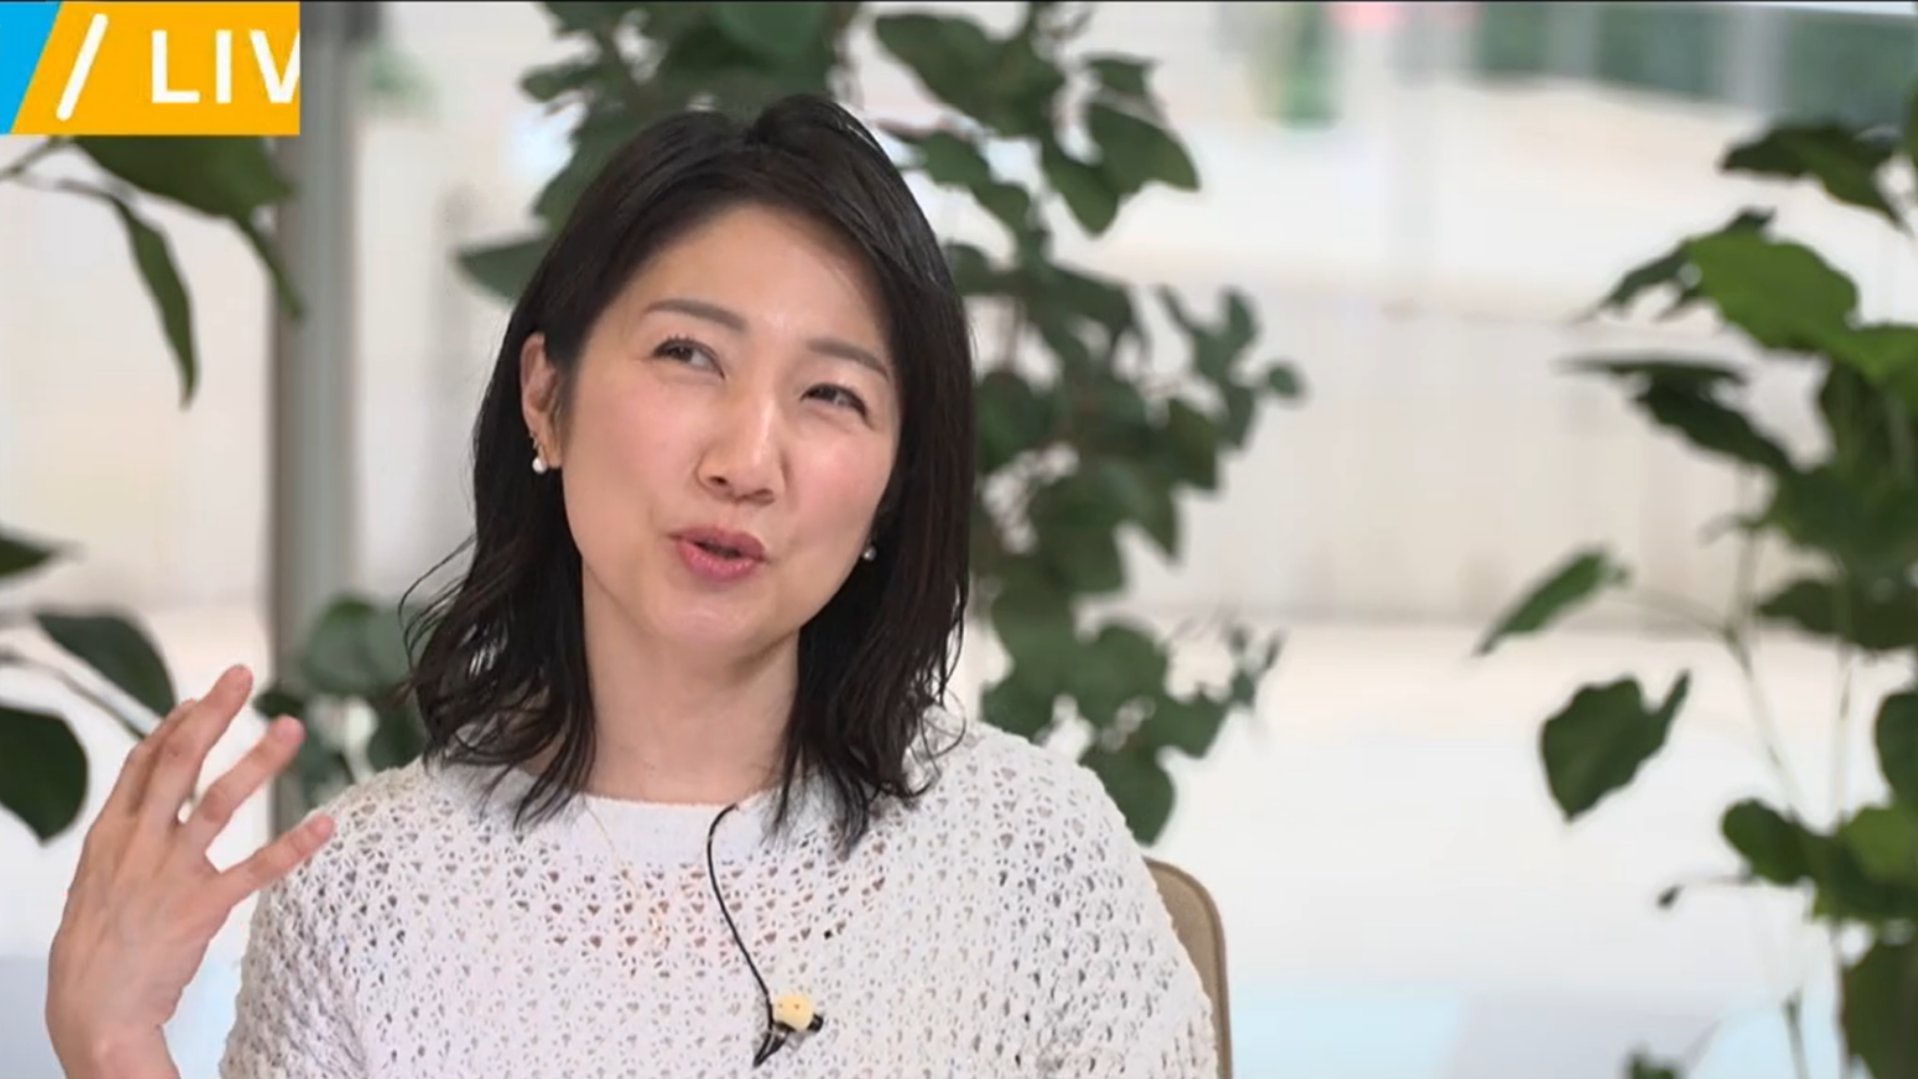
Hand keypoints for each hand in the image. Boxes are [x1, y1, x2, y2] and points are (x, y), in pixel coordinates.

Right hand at [44, 665, 335, 1078]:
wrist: (93, 1010)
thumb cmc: (97, 943)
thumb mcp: (97, 876)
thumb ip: (127, 830)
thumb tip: (151, 787)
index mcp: (111, 834)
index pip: (143, 762)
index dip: (174, 724)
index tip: (203, 695)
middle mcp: (139, 843)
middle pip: (178, 763)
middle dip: (211, 715)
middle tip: (242, 674)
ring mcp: (171, 873)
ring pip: (219, 803)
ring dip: (257, 762)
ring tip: (290, 728)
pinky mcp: (202, 908)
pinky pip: (256, 869)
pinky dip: (293, 844)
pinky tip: (324, 821)